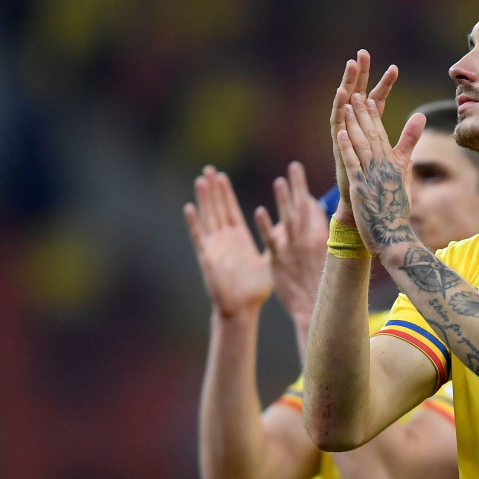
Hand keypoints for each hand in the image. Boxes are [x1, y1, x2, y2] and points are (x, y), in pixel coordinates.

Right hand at [184, 166, 272, 316]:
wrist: (243, 309)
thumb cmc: (256, 289)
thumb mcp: (270, 259)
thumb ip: (277, 242)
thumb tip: (289, 228)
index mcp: (239, 238)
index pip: (230, 209)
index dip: (225, 193)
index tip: (220, 175)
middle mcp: (225, 239)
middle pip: (217, 208)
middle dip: (214, 189)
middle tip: (208, 169)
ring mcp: (215, 247)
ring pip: (208, 217)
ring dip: (204, 199)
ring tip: (201, 180)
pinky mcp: (208, 257)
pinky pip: (199, 237)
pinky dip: (194, 223)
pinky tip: (189, 208)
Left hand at [255, 161, 328, 329]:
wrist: (314, 307)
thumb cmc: (325, 285)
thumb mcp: (334, 260)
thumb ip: (328, 240)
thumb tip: (331, 227)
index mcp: (324, 237)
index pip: (316, 210)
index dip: (309, 197)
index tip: (304, 185)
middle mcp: (309, 238)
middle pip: (303, 207)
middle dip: (299, 185)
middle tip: (294, 167)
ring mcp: (293, 248)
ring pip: (287, 218)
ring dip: (283, 199)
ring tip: (279, 182)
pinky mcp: (279, 260)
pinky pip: (271, 239)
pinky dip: (265, 225)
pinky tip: (259, 212)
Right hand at [329, 50, 397, 225]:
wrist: (364, 207)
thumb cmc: (380, 185)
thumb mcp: (399, 157)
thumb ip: (409, 137)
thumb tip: (422, 118)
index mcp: (370, 130)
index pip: (378, 101)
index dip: (385, 85)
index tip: (394, 67)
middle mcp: (355, 130)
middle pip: (358, 96)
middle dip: (361, 75)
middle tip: (362, 53)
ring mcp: (345, 136)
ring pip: (345, 104)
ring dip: (347, 84)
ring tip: (350, 66)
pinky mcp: (338, 146)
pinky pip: (336, 122)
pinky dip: (338, 107)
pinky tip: (341, 93)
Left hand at [335, 92, 425, 257]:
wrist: (394, 239)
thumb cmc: (397, 215)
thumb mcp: (404, 184)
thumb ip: (406, 160)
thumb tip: (410, 149)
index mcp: (394, 167)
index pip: (383, 137)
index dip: (375, 117)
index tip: (368, 100)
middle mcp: (384, 169)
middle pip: (373, 136)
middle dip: (364, 114)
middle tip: (356, 93)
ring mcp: (372, 178)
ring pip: (362, 145)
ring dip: (355, 124)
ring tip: (348, 106)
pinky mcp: (361, 189)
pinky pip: (353, 164)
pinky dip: (347, 147)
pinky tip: (341, 133)